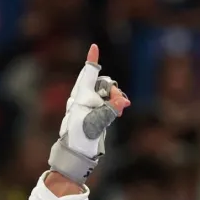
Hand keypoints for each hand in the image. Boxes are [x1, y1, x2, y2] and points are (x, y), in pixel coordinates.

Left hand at [47, 44, 129, 185]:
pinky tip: (120, 110)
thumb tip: (123, 101)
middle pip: (102, 83)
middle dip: (112, 88)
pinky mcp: (94, 113)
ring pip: (106, 93)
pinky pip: (107, 102)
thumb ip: (110, 110)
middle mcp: (84, 97)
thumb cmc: (80, 137)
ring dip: (115, 98)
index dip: (92, 60)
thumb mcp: (96, 123)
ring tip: (121, 108)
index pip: (88, 74)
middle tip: (121, 102)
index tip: (94, 47)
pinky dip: (114, 104)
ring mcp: (89, 105)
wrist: (75, 153)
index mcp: (80, 96)